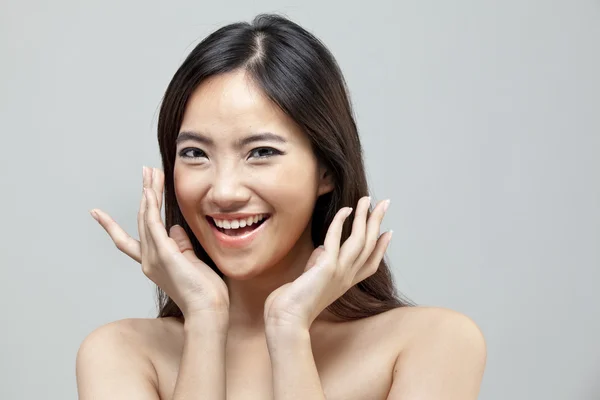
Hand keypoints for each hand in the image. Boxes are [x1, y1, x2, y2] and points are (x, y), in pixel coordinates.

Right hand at [89, 167, 229, 318]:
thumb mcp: (190, 263)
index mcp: (152, 263)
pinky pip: (154, 225)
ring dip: (149, 192)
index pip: (127, 241)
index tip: (96, 213)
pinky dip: (151, 207)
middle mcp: (148, 260)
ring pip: (147, 218)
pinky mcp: (165, 254)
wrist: (207, 310)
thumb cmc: (203, 292)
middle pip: (141, 220)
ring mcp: (154, 257)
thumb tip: (174, 228)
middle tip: (146, 171)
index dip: (111, 226)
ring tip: (151, 172)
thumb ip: (180, 245)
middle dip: (145, 193)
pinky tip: (150, 191)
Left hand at [263, 195, 391, 329]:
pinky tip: (345, 209)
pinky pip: (335, 239)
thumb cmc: (293, 304)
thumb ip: (319, 263)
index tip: (388, 232)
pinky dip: (340, 222)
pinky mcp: (327, 267)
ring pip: (359, 240)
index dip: (381, 247)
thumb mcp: (312, 279)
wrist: (287, 319)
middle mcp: (347, 277)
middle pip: (369, 245)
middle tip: (384, 204)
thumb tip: (322, 248)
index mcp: (346, 283)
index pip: (370, 263)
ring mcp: (339, 272)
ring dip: (364, 217)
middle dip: (377, 223)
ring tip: (368, 200)